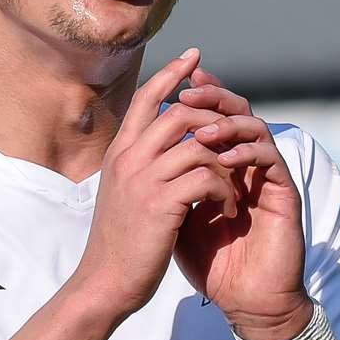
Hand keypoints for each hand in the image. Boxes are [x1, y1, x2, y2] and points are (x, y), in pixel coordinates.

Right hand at [73, 48, 239, 319]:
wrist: (105, 283)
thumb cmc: (119, 243)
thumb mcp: (123, 193)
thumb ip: (140, 166)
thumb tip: (163, 145)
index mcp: (119, 153)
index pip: (145, 98)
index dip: (170, 74)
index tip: (194, 56)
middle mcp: (128, 159)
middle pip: (177, 112)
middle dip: (212, 117)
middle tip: (235, 133)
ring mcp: (143, 179)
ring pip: (197, 143)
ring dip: (224, 160)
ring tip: (234, 185)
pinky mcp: (162, 203)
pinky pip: (207, 177)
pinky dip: (225, 190)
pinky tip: (228, 209)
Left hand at [172, 65, 311, 339]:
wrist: (244, 300)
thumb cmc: (211, 262)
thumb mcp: (175, 217)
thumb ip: (163, 184)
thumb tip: (131, 154)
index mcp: (221, 165)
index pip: (210, 117)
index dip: (195, 97)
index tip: (172, 83)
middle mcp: (247, 165)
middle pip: (236, 111)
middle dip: (212, 98)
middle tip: (188, 92)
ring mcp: (267, 177)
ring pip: (256, 129)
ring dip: (228, 124)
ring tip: (203, 133)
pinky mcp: (284, 195)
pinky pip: (271, 160)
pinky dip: (248, 153)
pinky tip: (226, 158)